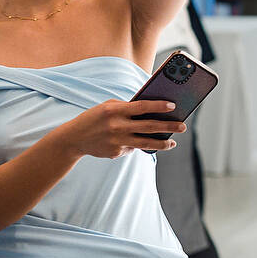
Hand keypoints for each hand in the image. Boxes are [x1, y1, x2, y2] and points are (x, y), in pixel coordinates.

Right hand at [53, 99, 186, 158]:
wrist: (73, 138)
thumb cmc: (95, 118)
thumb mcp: (107, 107)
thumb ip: (127, 107)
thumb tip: (152, 110)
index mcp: (115, 111)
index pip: (142, 107)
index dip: (159, 106)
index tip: (173, 105)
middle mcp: (117, 126)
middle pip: (149, 126)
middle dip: (169, 126)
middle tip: (183, 126)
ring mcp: (117, 141)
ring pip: (146, 143)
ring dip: (162, 143)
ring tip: (172, 143)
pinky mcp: (116, 152)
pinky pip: (132, 148)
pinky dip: (136, 144)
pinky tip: (134, 142)